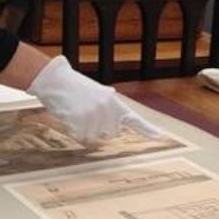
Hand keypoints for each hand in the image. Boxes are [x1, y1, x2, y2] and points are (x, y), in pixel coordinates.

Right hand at [26, 56, 162, 142]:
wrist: (56, 80)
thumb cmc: (74, 89)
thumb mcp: (97, 95)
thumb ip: (108, 111)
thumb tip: (114, 130)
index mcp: (113, 101)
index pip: (134, 119)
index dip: (149, 130)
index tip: (162, 138)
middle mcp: (107, 109)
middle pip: (109, 135)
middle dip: (98, 129)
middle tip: (85, 113)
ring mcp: (94, 115)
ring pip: (93, 138)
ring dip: (84, 130)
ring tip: (76, 112)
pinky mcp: (81, 121)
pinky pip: (80, 137)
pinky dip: (73, 130)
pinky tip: (69, 116)